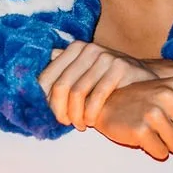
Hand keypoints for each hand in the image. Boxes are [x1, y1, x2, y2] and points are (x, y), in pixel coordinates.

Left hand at [39, 42, 156, 129]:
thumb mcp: (84, 73)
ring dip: (76, 115)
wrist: (143, 78)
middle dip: (59, 110)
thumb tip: (28, 83)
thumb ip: (62, 74)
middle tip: (65, 123)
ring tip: (79, 125)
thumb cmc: (108, 80)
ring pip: (78, 93)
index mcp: (74, 48)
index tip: (49, 115)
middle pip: (61, 86)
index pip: (47, 76)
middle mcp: (88, 49)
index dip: (44, 100)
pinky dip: (91, 113)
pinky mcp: (121, 67)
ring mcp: (105, 56)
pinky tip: (92, 122)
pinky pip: (97, 96)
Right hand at [92, 75, 172, 160]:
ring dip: (168, 145)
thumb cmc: (144, 100)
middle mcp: (167, 95)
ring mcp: (152, 113)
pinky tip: (145, 138)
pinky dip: (155, 150)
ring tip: (154, 131)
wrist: (107, 104)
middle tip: (164, 126)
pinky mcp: (139, 131)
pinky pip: (161, 153)